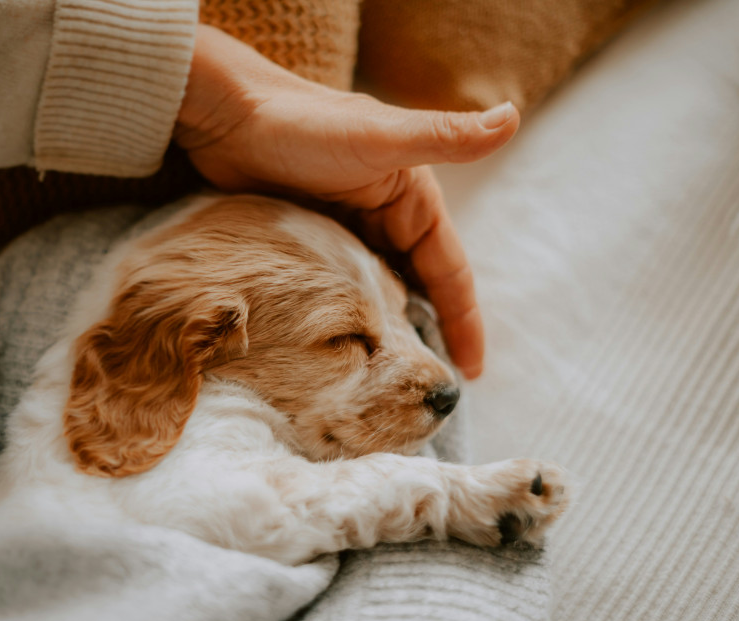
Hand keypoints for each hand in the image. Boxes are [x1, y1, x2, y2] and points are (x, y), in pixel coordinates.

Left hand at [174, 25, 519, 378]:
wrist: (225, 113)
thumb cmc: (303, 124)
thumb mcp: (380, 136)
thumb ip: (445, 136)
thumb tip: (513, 116)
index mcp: (412, 199)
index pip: (450, 272)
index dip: (464, 321)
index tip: (470, 373)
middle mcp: (386, 216)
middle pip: (417, 288)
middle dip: (428, 334)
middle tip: (425, 390)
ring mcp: (348, 229)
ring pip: (378, 291)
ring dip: (387, 329)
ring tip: (387, 381)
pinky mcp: (312, 238)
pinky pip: (340, 287)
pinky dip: (349, 315)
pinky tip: (342, 345)